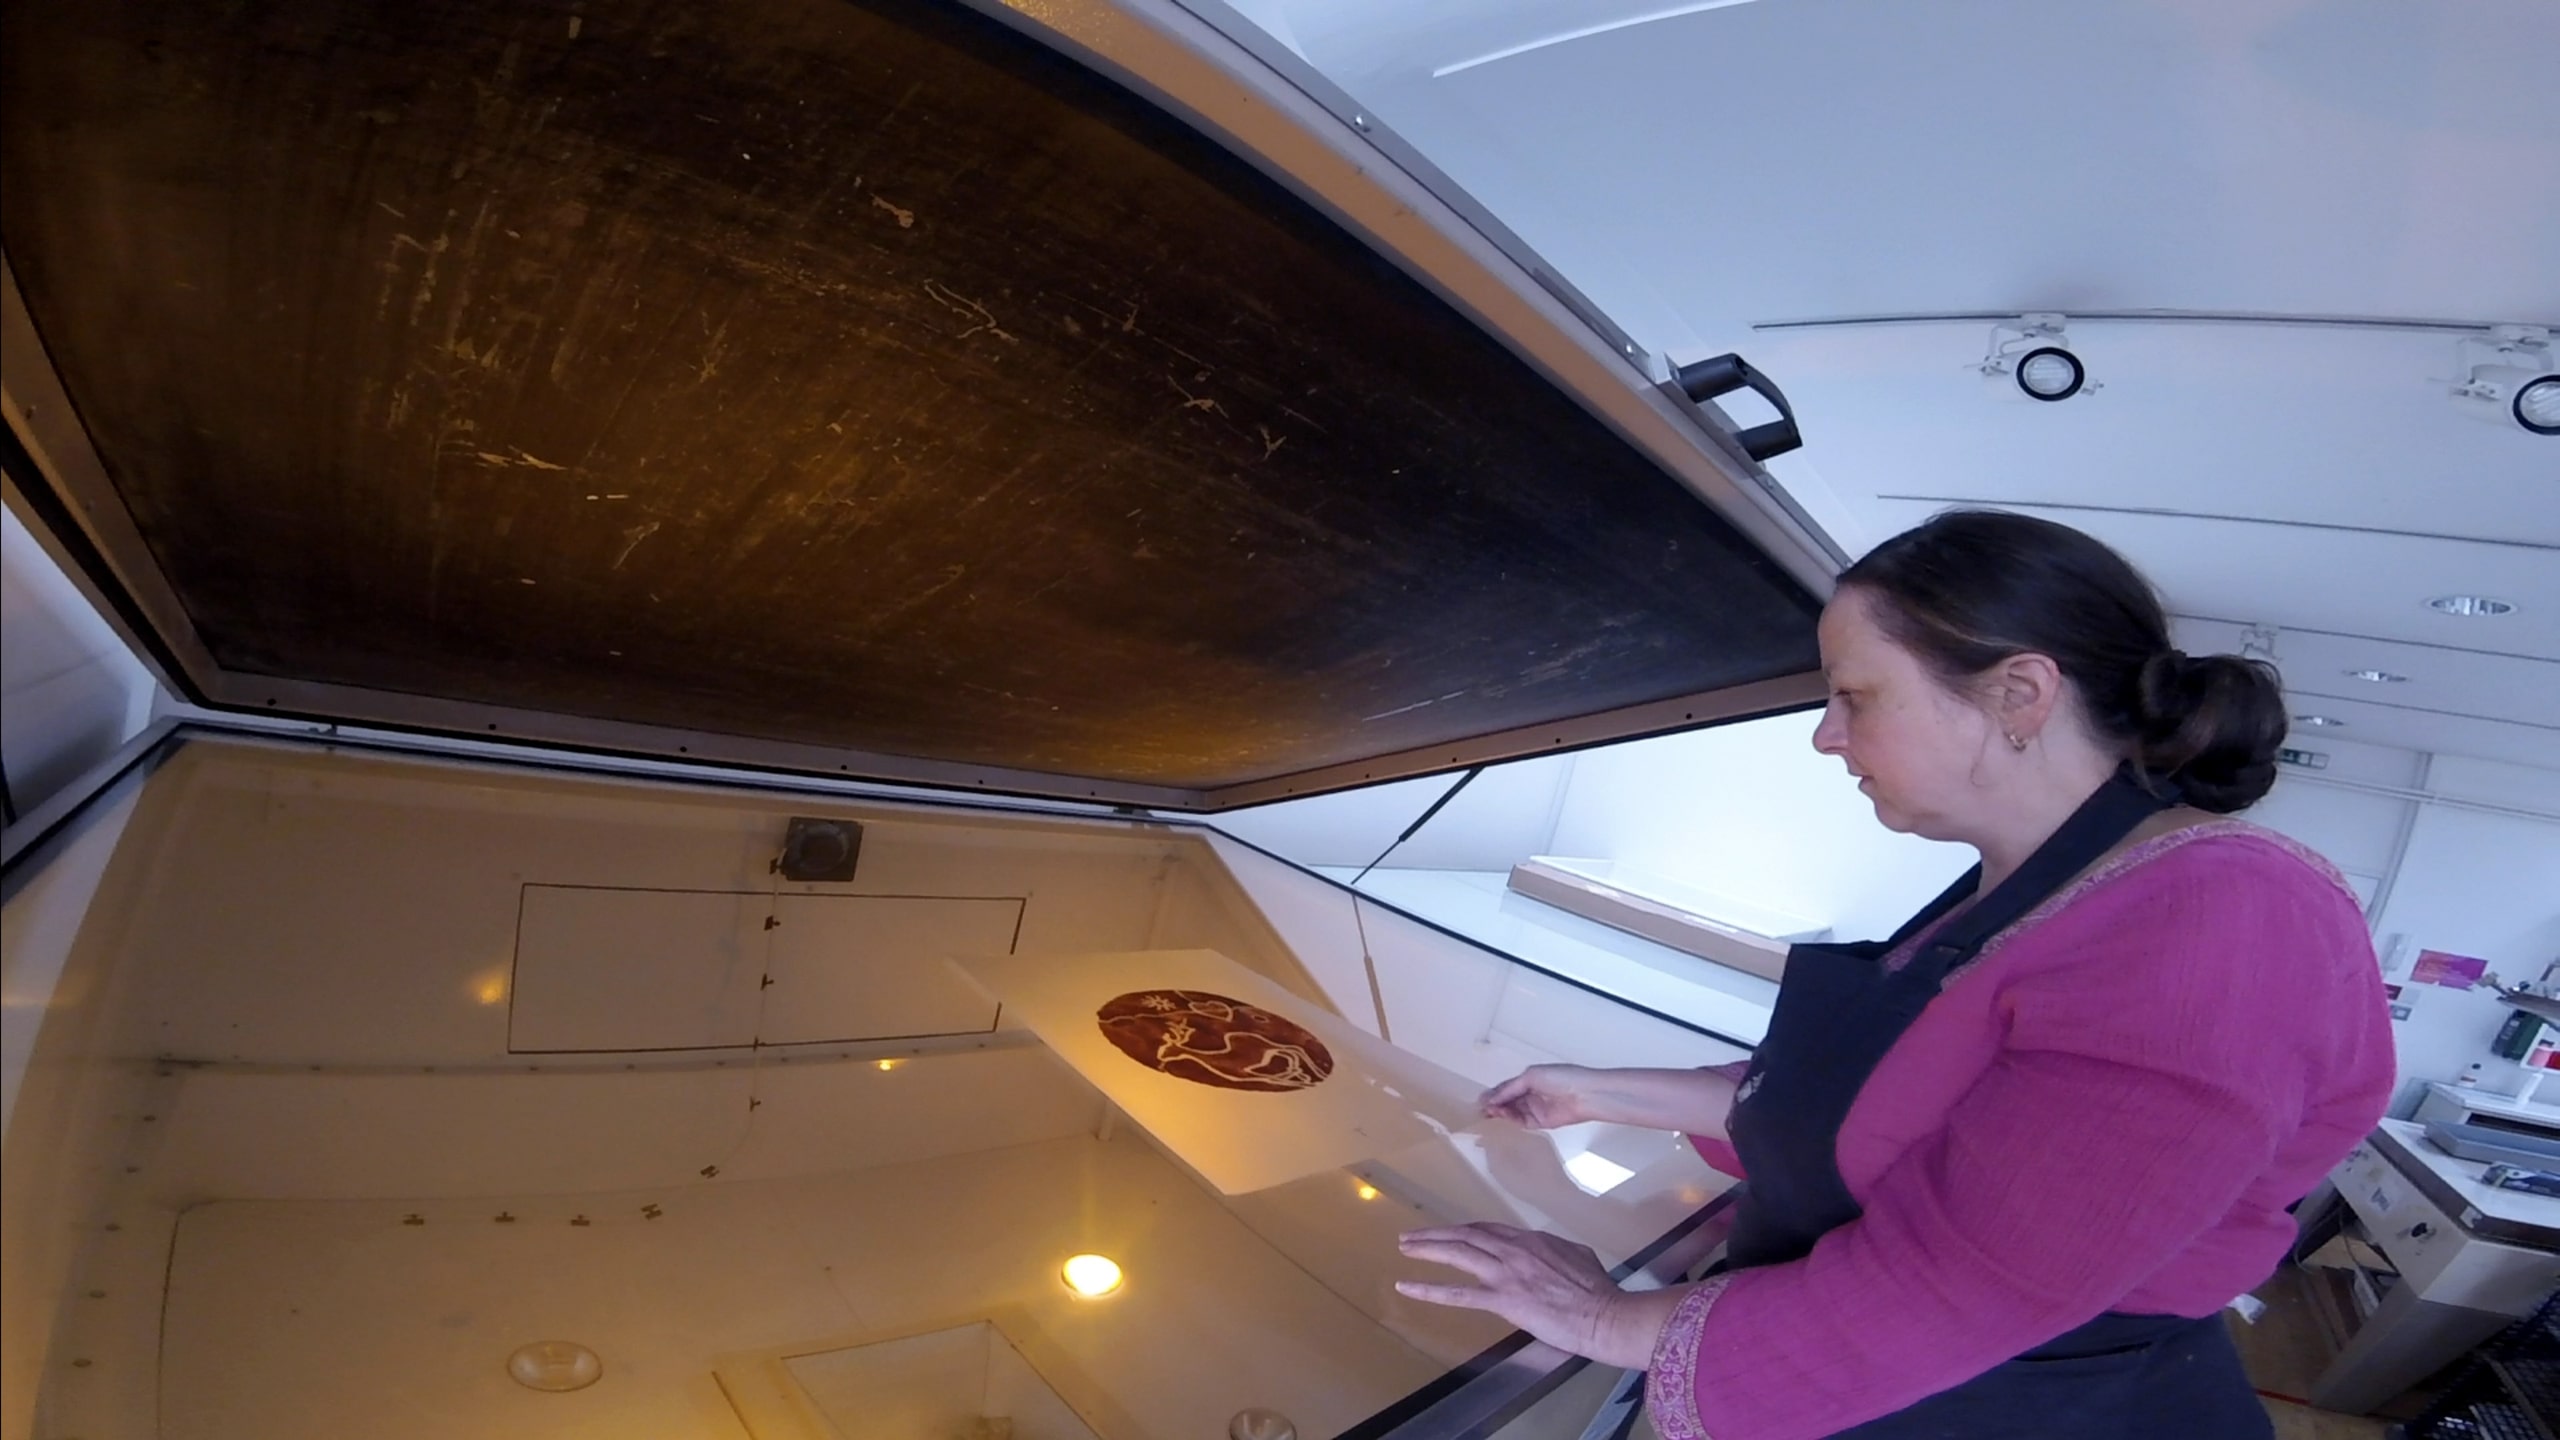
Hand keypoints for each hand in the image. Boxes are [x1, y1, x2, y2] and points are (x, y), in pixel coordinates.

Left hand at [1395, 1222, 1656, 1368]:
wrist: (1603, 1314)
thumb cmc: (1597, 1289)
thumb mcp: (1577, 1255)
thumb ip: (1556, 1250)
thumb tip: (1549, 1251)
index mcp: (1531, 1239)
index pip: (1488, 1229)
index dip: (1463, 1230)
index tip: (1448, 1233)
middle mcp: (1513, 1249)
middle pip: (1466, 1235)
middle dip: (1435, 1235)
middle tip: (1411, 1237)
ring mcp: (1506, 1273)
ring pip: (1457, 1253)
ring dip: (1427, 1249)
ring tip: (1405, 1248)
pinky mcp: (1503, 1299)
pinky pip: (1458, 1294)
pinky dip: (1429, 1290)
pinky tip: (1407, 1287)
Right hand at [1478, 1064, 1599, 1128]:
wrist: (1585, 1094)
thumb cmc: (1560, 1078)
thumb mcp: (1532, 1076)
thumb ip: (1510, 1088)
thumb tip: (1491, 1098)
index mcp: (1529, 1078)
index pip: (1507, 1087)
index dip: (1493, 1093)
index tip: (1479, 1100)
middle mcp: (1531, 1094)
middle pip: (1508, 1100)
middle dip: (1494, 1104)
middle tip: (1481, 1109)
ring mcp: (1536, 1108)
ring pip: (1513, 1111)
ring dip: (1501, 1111)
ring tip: (1491, 1112)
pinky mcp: (1542, 1122)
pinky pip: (1523, 1122)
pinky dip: (1512, 1120)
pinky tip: (1503, 1117)